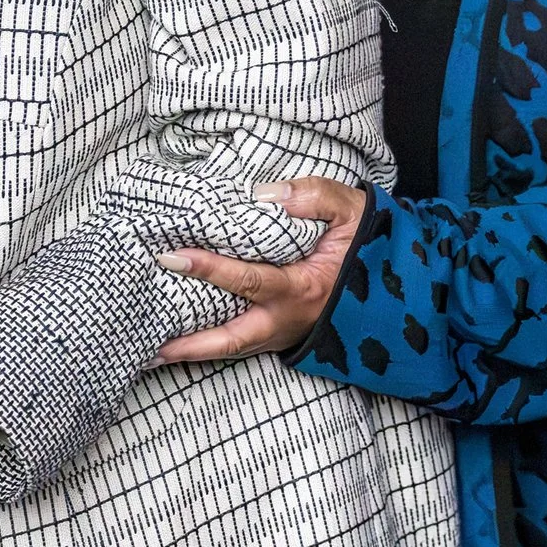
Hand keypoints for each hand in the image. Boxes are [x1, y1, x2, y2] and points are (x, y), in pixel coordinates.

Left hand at [155, 177, 367, 363]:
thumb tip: (266, 195)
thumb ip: (315, 197)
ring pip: (233, 349)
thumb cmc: (371, 244)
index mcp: (306, 287)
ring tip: (149, 350)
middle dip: (189, 343)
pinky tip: (179, 339)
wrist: (400, 285)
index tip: (171, 255)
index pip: (248, 280)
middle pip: (231, 339)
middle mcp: (290, 319)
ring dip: (194, 351)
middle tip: (146, 340)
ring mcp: (285, 333)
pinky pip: (241, 343)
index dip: (209, 269)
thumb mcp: (354, 211)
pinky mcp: (282, 335)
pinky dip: (209, 345)